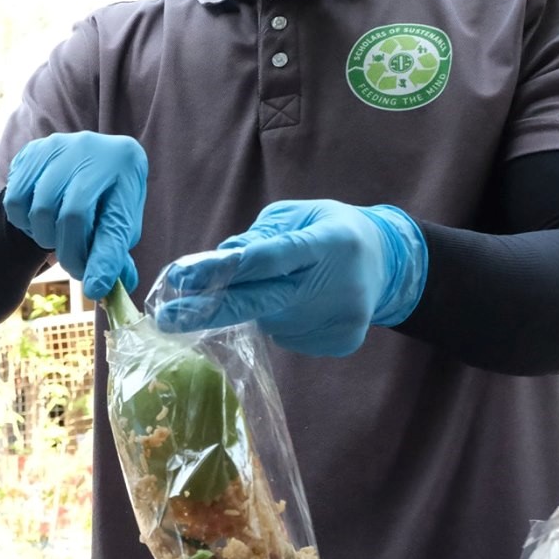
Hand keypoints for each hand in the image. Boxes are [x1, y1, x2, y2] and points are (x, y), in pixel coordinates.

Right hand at [2, 132, 148, 299]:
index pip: (111, 220)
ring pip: (40, 211)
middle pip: (71, 216)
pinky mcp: (29, 154)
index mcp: (125, 162)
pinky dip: (25, 222)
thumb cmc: (108, 197)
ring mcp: (56, 147)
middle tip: (76, 266)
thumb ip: (114, 253)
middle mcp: (90, 148)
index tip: (95, 289)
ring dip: (47, 237)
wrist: (85, 162)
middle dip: (71, 254)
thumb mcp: (121, 222)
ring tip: (59, 235)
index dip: (103, 259)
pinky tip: (41, 220)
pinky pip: (16, 202)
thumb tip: (105, 289)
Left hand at [155, 200, 427, 357]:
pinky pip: (288, 336)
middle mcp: (334, 285)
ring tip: (287, 286)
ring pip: (270, 321)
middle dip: (208, 311)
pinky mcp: (341, 342)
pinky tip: (305, 303)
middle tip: (166, 318)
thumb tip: (219, 261)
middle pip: (260, 303)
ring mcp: (339, 319)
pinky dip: (282, 320)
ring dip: (259, 306)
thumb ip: (259, 237)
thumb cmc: (333, 232)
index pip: (267, 259)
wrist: (391, 264)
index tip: (182, 276)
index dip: (223, 269)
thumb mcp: (302, 215)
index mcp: (327, 243)